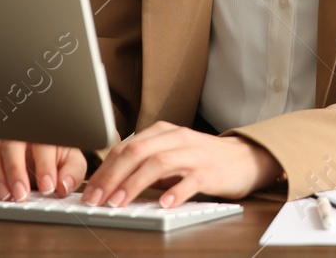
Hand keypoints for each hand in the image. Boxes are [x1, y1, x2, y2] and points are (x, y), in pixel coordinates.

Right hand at [0, 140, 85, 201]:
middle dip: (15, 171)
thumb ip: (72, 172)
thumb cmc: (58, 156)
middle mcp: (20, 137)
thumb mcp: (72, 162)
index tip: (47, 187)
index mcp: (43, 134)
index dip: (44, 166)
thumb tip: (64, 185)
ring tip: (7, 196)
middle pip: (12, 146)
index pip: (42, 145)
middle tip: (21, 194)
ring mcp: (2, 146)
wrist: (46, 156)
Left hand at [82, 122, 280, 207]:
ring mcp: (195, 153)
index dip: (105, 170)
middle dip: (112, 177)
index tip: (90, 192)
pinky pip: (191, 179)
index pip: (126, 148)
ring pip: (158, 163)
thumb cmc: (204, 159)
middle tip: (97, 200)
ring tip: (120, 203)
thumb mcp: (171, 156)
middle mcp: (177, 138)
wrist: (245, 158)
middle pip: (137, 152)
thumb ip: (146, 165)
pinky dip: (175, 192)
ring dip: (134, 184)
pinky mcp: (211, 171)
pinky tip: (164, 204)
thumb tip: (112, 186)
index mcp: (163, 132)